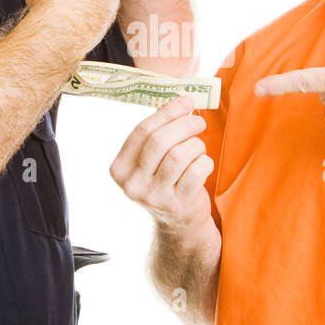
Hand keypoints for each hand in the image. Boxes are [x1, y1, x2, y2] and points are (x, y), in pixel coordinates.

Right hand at [109, 95, 213, 228]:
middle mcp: (132, 184)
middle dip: (184, 124)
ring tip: (199, 147)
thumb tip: (183, 102)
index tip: (186, 101)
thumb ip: (159, 133)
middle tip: (199, 121)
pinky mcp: (177, 205)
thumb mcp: (151, 160)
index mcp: (120, 168)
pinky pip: (196, 172)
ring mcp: (153, 197)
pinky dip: (205, 162)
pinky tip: (203, 164)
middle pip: (160, 141)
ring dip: (196, 145)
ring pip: (179, 155)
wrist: (178, 222)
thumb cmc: (166, 180)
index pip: (142, 131)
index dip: (167, 112)